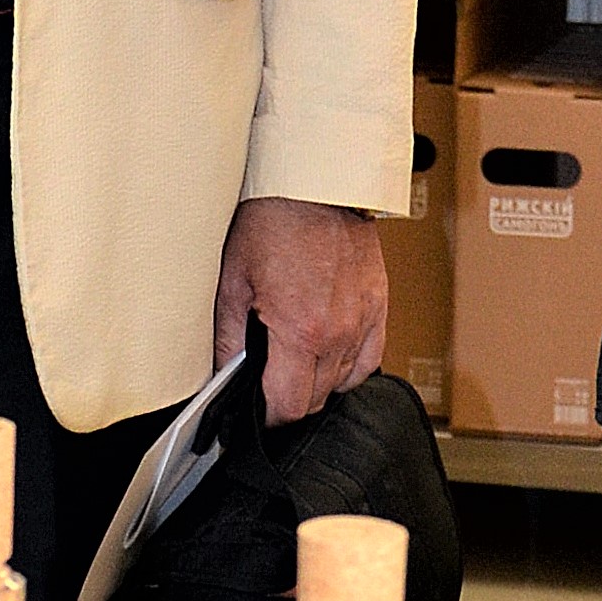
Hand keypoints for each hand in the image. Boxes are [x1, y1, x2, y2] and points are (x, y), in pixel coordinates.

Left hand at [214, 195, 389, 424]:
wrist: (318, 181)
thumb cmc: (273, 220)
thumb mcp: (233, 280)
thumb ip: (227, 337)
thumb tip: (222, 375)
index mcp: (299, 332)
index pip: (288, 407)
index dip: (267, 419)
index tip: (255, 413)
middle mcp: (337, 333)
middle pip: (316, 401)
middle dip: (289, 403)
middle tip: (267, 387)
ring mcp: (363, 320)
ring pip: (342, 384)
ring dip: (317, 384)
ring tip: (294, 366)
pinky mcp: (379, 305)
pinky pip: (369, 360)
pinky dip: (349, 368)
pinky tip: (329, 357)